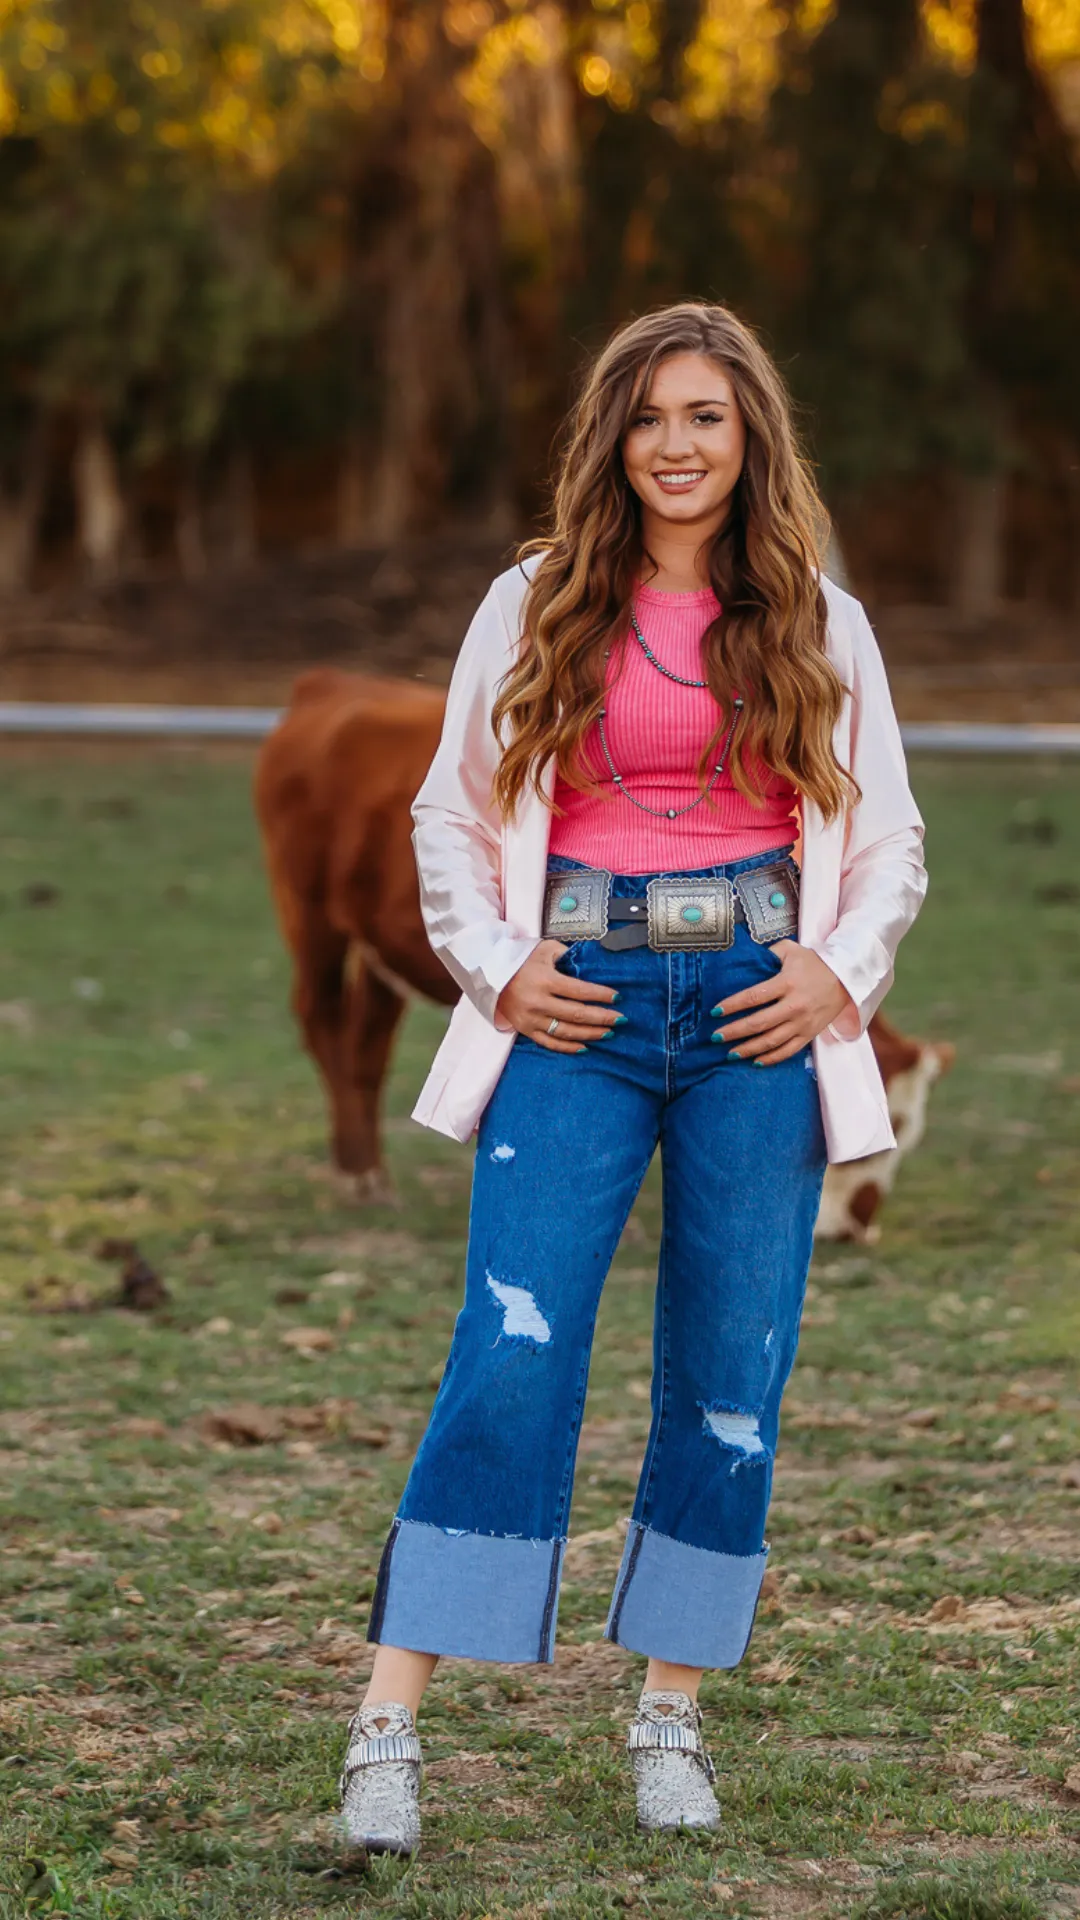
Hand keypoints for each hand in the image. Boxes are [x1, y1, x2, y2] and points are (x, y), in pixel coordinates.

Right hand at [496, 939, 622, 1052]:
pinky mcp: (525, 1029)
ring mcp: (531, 1018)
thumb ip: (567, 955)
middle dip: (602, 1018)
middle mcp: (538, 1002)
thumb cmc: (520, 959)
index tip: (617, 997)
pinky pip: (549, 1043)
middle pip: (577, 1014)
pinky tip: (584, 1046)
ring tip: (608, 1033)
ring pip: (566, 1032)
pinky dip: (568, 1047)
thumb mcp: (544, 950)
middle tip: (620, 1019)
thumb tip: (590, 963)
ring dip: (590, 1034)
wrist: (489, 974)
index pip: (580, 991)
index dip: (600, 995)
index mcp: (545, 980)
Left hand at [713, 941, 852, 1064]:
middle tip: (716, 1037)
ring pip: (772, 1041)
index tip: (715, 1012)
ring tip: (731, 1054)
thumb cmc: (814, 963)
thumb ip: (768, 954)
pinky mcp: (810, 1034)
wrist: (846, 978)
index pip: (754, 997)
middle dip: (735, 1031)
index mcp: (787, 983)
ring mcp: (803, 1022)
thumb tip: (746, 961)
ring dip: (749, 1049)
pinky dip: (772, 1058)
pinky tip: (756, 1062)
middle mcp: (794, 1005)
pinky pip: (789, 1050)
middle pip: (759, 1023)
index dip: (732, 1005)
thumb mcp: (791, 950)